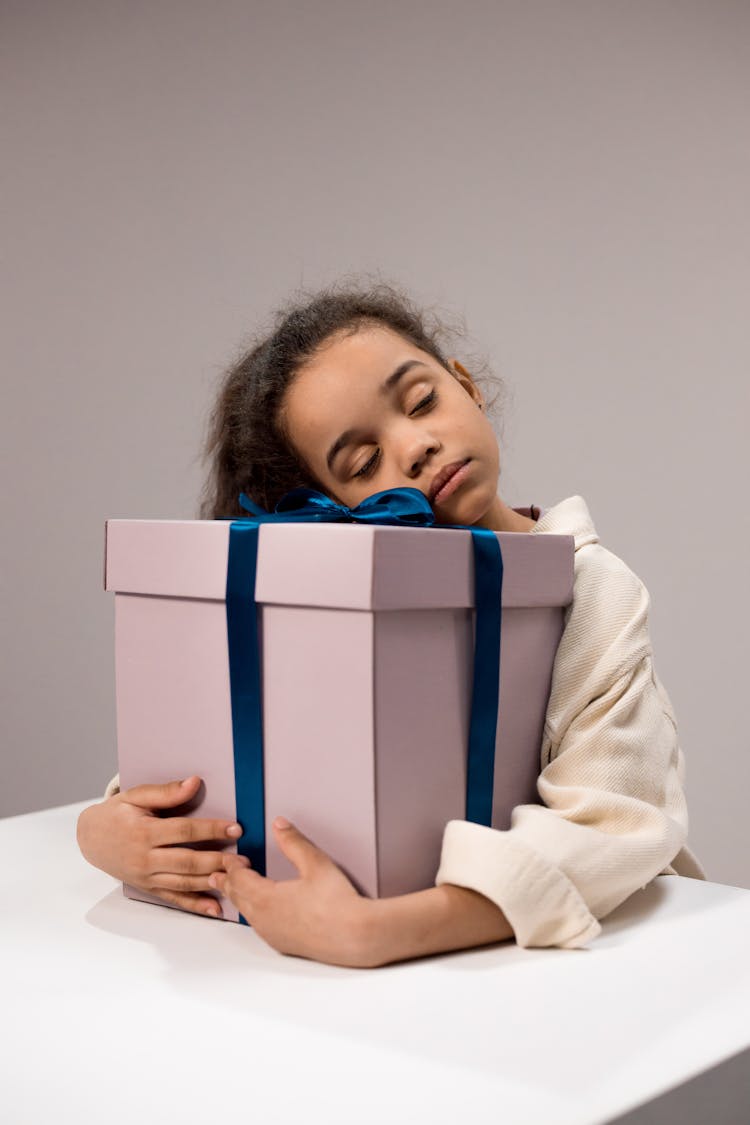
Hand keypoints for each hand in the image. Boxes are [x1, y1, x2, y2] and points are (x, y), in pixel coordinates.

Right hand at [76, 775, 249, 917]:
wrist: (89, 839)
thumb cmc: (116, 814)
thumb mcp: (135, 796)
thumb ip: (166, 792)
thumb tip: (194, 782)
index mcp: (144, 832)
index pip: (184, 831)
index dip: (211, 829)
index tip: (235, 828)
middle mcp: (145, 858)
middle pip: (187, 861)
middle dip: (218, 861)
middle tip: (244, 861)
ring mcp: (147, 876)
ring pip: (183, 883)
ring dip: (211, 882)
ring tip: (237, 880)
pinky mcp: (148, 888)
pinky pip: (174, 898)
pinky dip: (195, 905)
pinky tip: (215, 908)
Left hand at [209, 817, 374, 966]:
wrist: (355, 937)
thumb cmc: (337, 903)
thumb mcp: (315, 863)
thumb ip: (294, 842)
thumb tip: (279, 825)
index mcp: (266, 898)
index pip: (239, 878)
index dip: (233, 866)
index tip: (230, 857)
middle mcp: (264, 920)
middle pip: (238, 898)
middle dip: (227, 884)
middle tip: (216, 876)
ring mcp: (273, 935)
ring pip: (247, 914)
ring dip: (238, 899)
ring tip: (234, 892)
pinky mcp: (284, 945)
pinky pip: (259, 927)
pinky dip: (252, 914)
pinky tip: (260, 913)